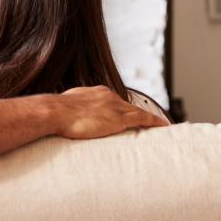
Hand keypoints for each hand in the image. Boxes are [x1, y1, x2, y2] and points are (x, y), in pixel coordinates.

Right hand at [53, 86, 168, 138]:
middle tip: (146, 125)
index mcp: (97, 92)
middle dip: (136, 115)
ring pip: (138, 113)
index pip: (114, 101)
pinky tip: (164, 126)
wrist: (56, 112)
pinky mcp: (118, 119)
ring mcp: (115, 107)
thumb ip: (73, 109)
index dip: (121, 109)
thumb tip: (67, 116)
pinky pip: (143, 119)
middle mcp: (109, 96)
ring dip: (149, 120)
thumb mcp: (66, 105)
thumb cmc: (56, 112)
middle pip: (128, 107)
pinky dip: (155, 122)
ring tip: (159, 127)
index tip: (125, 116)